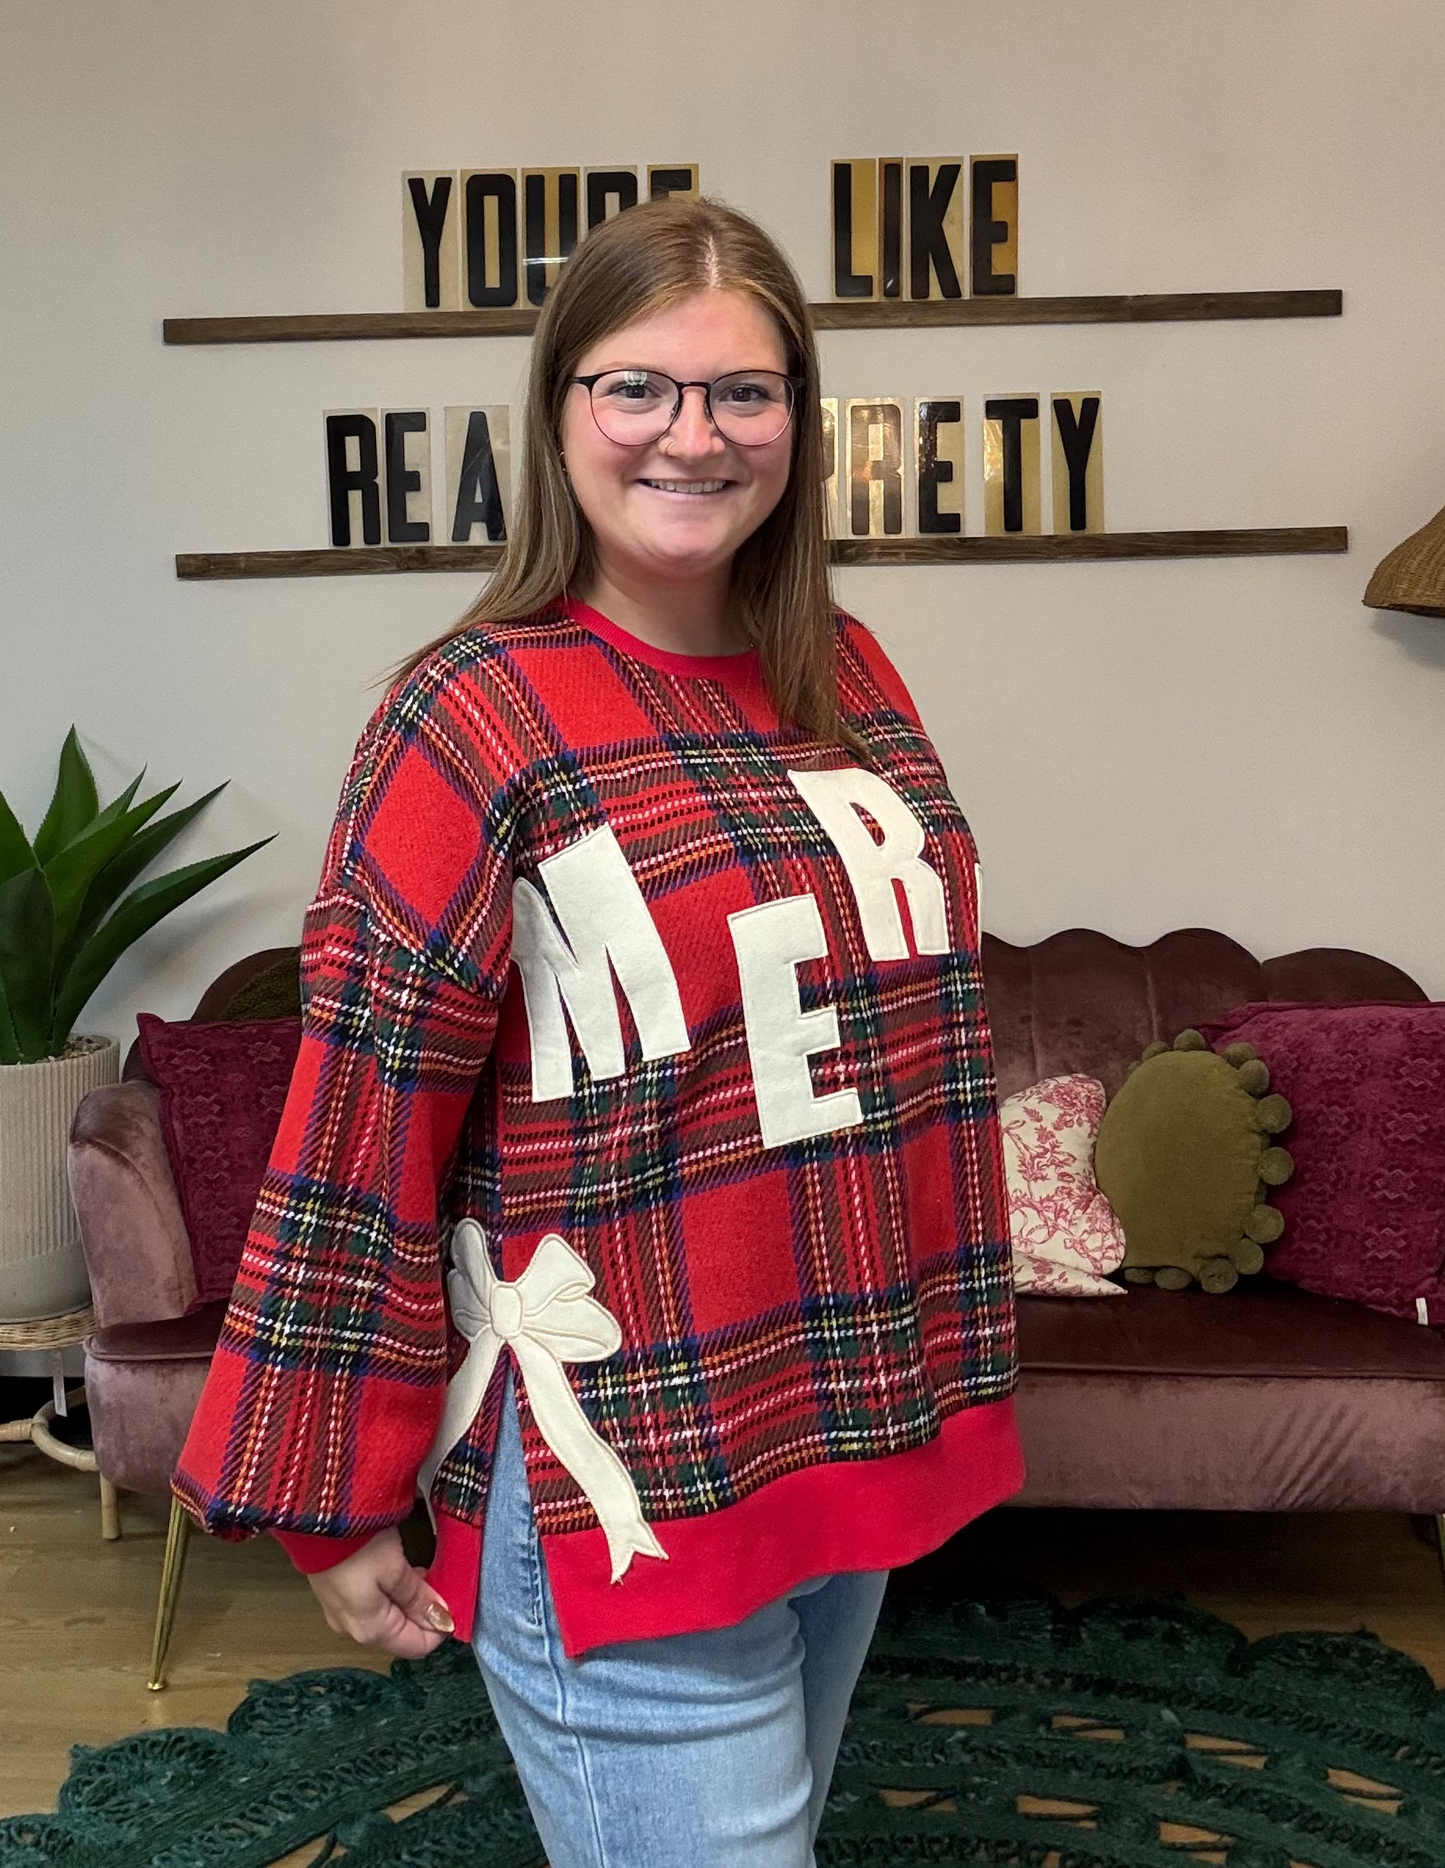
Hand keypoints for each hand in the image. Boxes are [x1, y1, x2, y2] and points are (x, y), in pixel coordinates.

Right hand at [307, 1527, 455, 1657]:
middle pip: (401, 1634)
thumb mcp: (395, 1569)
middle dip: (424, 1612)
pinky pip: (371, 1605)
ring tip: (419, 1571)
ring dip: (408, 1600)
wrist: (315, 1518)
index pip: (417, 1647)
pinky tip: (397, 1570)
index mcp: (371, 1631)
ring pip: (387, 1618)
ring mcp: (341, 1614)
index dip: (440, 1626)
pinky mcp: (336, 1595)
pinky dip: (390, 1592)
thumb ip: (418, 1598)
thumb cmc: (357, 1544)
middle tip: (437, 1580)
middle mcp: (353, 1630)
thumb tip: (442, 1621)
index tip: (452, 1598)